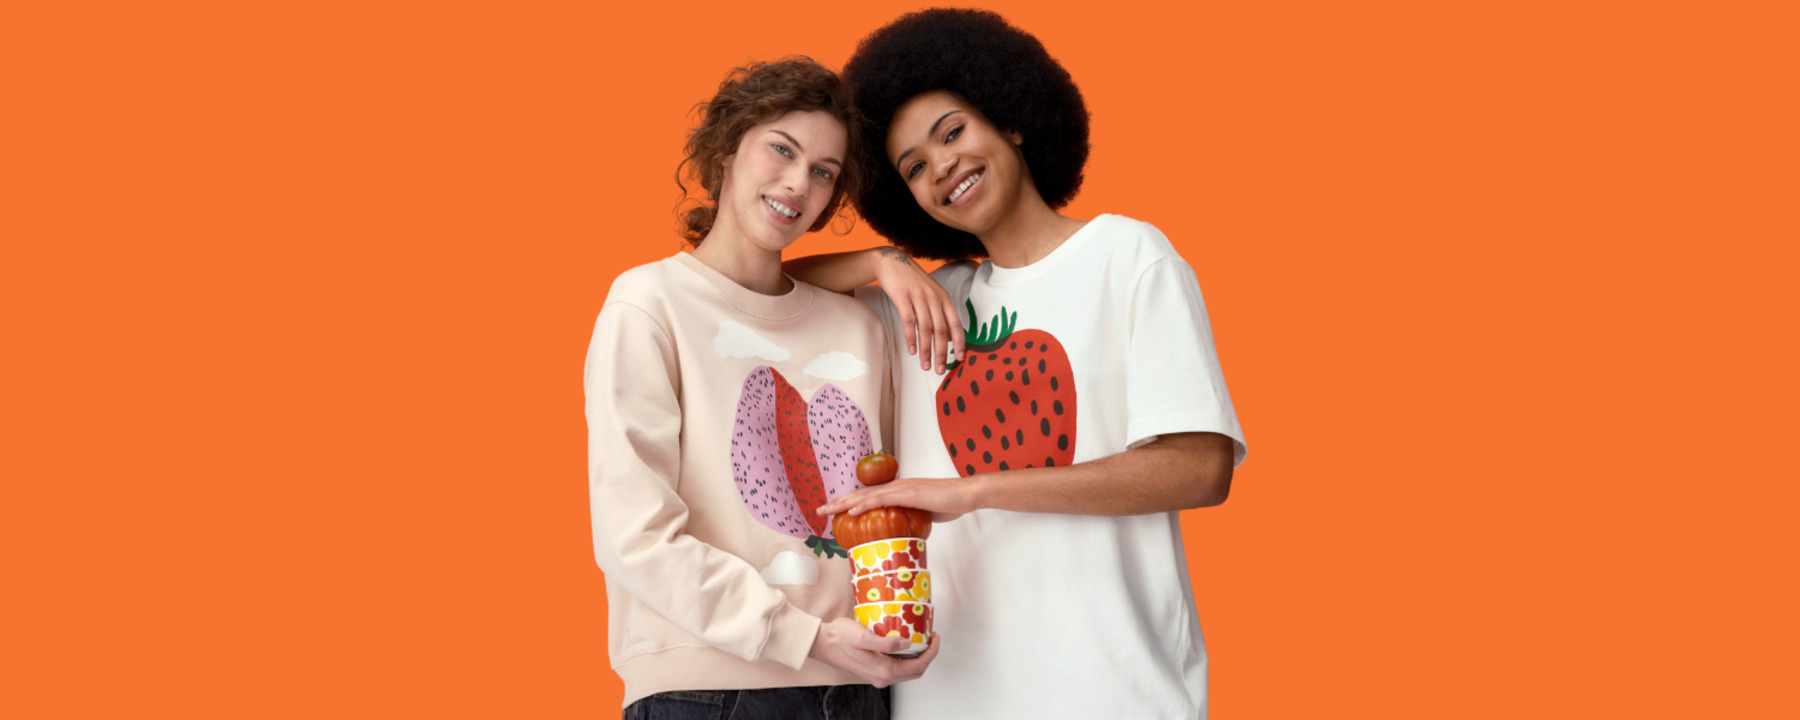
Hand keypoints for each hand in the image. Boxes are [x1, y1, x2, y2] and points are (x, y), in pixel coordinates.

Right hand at [809, 617, 940, 687]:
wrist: (822, 643)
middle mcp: (882, 677)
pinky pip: (897, 667)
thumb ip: (886, 643)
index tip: (935, 637)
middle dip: (928, 655)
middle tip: (931, 637)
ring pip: (907, 670)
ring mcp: (877, 675)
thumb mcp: (863, 637)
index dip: (931, 652)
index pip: (918, 666)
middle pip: (915, 671)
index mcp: (883, 670)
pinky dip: (906, 658)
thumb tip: (907, 643)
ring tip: (921, 638)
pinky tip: (905, 644)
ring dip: (918, 657)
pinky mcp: (873, 670)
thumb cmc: (840, 637)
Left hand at [818, 477, 976, 522]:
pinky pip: (881, 499)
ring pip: (866, 495)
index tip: (835, 511)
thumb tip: (904, 529)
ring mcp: (901, 488)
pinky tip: (851, 511)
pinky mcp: (908, 494)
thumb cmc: (949, 504)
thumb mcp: (925, 513)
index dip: (851, 502)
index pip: (869, 496)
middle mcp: (896, 487)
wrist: (964, 495)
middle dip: (839, 502)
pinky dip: (864, 504)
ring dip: (844, 503)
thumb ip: (912, 518)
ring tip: (827, 510)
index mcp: (899, 491)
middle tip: (820, 510)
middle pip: (861, 494)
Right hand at [869, 247, 963, 373]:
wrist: (892, 262)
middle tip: (941, 370)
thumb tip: (952, 339)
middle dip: (942, 352)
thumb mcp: (932, 294)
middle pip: (941, 330)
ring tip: (925, 365)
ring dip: (926, 350)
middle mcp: (934, 298)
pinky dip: (911, 338)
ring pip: (925, 329)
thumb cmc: (914, 282)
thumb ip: (942, 315)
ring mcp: (919, 297)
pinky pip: (909, 322)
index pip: (956, 324)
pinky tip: (912, 350)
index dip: (960, 343)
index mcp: (944, 298)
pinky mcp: (903, 297)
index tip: (960, 359)